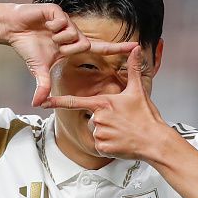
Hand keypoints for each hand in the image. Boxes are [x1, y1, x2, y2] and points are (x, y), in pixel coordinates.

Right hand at [4, 3, 137, 105]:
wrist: (13, 28)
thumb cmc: (28, 47)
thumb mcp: (39, 69)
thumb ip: (43, 86)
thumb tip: (37, 104)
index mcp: (74, 45)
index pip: (100, 48)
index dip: (118, 49)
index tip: (137, 47)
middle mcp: (75, 33)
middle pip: (83, 44)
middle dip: (67, 49)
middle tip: (53, 46)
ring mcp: (68, 22)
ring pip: (73, 35)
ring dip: (58, 39)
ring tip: (47, 34)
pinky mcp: (59, 11)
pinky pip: (63, 24)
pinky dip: (52, 28)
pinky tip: (44, 25)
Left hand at [42, 46, 166, 159]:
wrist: (155, 141)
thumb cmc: (146, 117)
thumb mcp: (138, 91)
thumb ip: (133, 69)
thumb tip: (136, 49)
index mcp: (103, 103)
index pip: (75, 102)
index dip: (57, 101)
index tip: (42, 102)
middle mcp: (98, 118)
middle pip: (92, 119)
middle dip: (105, 121)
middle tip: (123, 122)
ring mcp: (100, 134)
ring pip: (96, 132)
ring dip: (108, 133)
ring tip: (124, 132)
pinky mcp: (102, 148)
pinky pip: (100, 145)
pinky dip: (110, 145)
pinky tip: (121, 142)